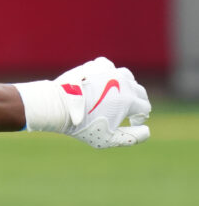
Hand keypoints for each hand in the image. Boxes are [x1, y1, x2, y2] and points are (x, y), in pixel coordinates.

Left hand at [20, 57, 150, 147]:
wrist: (58, 106)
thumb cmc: (82, 125)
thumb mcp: (108, 139)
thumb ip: (131, 137)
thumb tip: (147, 130)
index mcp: (130, 100)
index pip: (144, 108)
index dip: (140, 117)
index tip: (133, 123)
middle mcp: (123, 83)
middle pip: (139, 91)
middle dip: (137, 102)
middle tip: (130, 110)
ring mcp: (110, 72)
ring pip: (127, 77)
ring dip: (127, 86)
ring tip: (121, 94)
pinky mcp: (95, 66)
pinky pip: (108, 67)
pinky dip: (110, 73)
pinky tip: (106, 80)